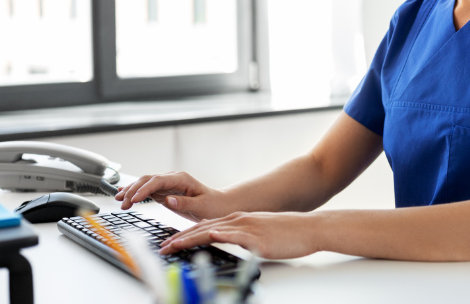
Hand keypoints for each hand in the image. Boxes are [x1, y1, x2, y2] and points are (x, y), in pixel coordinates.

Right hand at [114, 171, 230, 221]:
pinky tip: (125, 194)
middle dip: (133, 190)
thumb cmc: (213, 206)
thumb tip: (168, 199)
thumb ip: (184, 203)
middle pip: (148, 180)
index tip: (133, 200)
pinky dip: (136, 192)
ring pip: (145, 184)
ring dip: (131, 191)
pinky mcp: (166, 192)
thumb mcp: (201, 207)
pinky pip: (148, 190)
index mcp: (181, 179)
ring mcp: (168, 184)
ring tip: (118, 199)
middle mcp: (173, 179)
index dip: (144, 189)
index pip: (157, 181)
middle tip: (123, 203)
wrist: (220, 205)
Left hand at [158, 211, 319, 259]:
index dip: (184, 236)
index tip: (169, 244)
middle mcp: (238, 221)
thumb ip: (240, 237)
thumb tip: (225, 242)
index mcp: (237, 221)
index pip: (204, 228)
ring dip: (191, 239)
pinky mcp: (257, 238)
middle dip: (179, 240)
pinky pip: (236, 236)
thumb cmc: (286, 234)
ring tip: (174, 246)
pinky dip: (221, 235)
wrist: (308, 229)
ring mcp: (247, 228)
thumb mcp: (257, 233)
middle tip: (162, 248)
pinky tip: (210, 235)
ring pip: (213, 232)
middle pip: (202, 229)